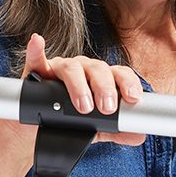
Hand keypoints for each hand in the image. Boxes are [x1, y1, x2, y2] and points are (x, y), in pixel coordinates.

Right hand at [0, 34, 145, 145]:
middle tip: (107, 108)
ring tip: (83, 106)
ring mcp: (60, 69)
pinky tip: (38, 41)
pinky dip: (36, 49)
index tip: (133, 98)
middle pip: (98, 69)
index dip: (128, 83)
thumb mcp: (96, 129)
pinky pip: (36, 57)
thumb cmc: (70, 123)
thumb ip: (117, 131)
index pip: (119, 74)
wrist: (39, 133)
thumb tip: (139, 135)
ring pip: (72, 67)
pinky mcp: (36, 72)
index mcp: (101, 80)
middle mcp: (83, 70)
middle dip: (105, 88)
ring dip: (79, 85)